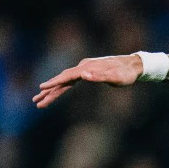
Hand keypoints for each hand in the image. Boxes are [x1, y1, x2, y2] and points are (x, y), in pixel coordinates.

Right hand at [32, 54, 146, 108]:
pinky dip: (62, 87)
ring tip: (39, 99)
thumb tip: (83, 76)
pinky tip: (56, 91)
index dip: (54, 83)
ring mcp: (84, 69)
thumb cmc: (126, 74)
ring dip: (52, 90)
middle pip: (62, 80)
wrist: (133, 65)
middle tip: (36, 102)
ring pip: (64, 80)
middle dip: (49, 91)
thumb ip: (100, 77)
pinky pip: (70, 81)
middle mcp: (83, 67)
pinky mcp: (87, 72)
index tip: (41, 88)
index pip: (67, 77)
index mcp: (86, 68)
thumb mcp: (116, 78)